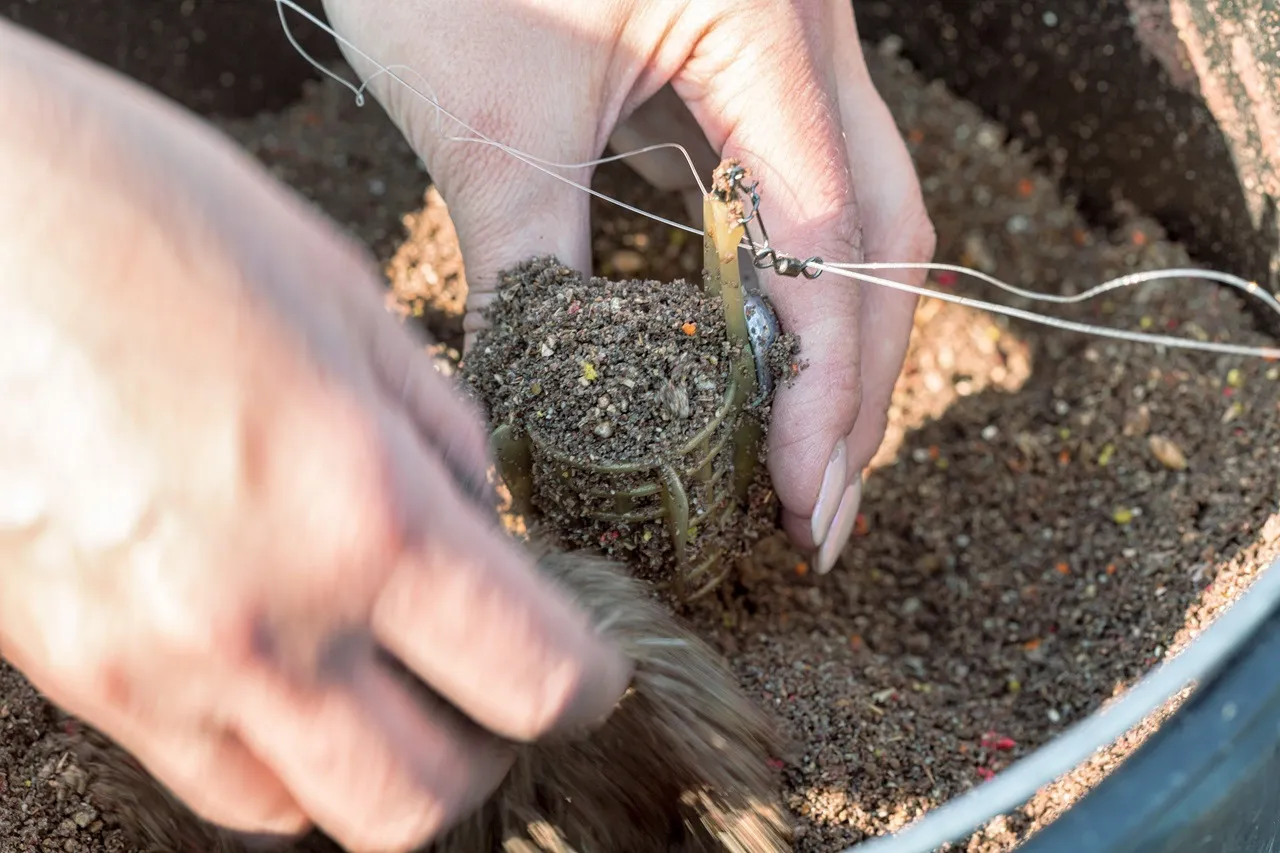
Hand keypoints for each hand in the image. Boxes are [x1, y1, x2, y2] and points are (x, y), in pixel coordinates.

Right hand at [0, 20, 629, 851]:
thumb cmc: (143, 221)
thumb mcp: (345, 301)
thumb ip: (438, 435)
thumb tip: (484, 522)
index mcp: (360, 511)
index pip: (531, 680)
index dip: (584, 687)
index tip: (583, 668)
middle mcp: (261, 621)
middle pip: (425, 800)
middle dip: (485, 748)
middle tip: (487, 680)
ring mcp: (153, 665)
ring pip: (310, 815)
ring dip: (375, 765)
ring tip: (383, 679)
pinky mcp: (70, 673)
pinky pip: (206, 775)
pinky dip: (273, 756)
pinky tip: (282, 669)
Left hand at [323, 0, 935, 572]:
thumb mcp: (488, 117)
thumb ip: (531, 267)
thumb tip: (546, 408)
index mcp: (764, 27)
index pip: (826, 241)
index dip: (824, 388)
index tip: (808, 501)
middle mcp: (806, 32)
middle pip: (880, 236)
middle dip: (857, 381)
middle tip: (821, 505)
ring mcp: (785, 44)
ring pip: (856, 214)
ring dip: (833, 337)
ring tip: (802, 455)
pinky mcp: (743, 62)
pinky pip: (795, 183)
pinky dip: (782, 280)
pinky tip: (754, 355)